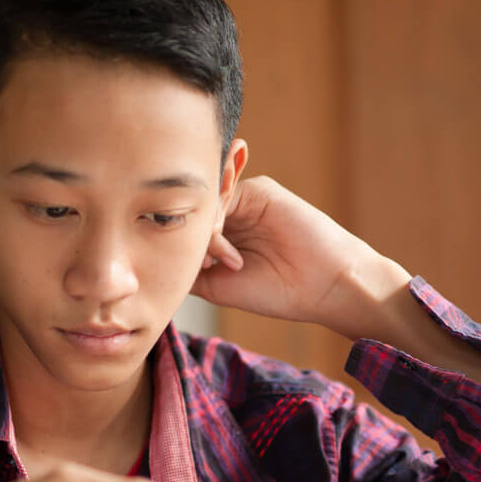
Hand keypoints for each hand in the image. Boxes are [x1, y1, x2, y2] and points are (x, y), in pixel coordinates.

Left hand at [190, 176, 396, 334]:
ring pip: (205, 204)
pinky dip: (218, 222)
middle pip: (191, 212)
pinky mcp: (260, 190)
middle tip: (209, 270)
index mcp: (221, 236)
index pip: (184, 227)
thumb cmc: (278, 291)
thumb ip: (188, 265)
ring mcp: (245, 201)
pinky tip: (231, 253)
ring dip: (206, 233)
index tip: (193, 275)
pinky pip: (225, 194)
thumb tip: (155, 254)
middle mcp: (231, 215)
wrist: (325, 285)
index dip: (178, 244)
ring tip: (229, 265)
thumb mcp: (218, 285)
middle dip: (188, 234)